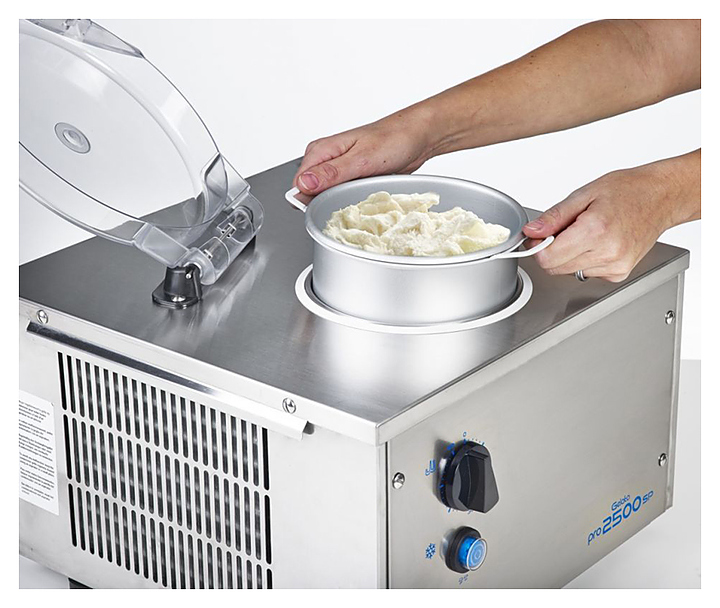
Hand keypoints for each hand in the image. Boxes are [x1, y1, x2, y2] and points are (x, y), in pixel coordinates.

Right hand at [292, 110, 435, 195]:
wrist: (416, 137)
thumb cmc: (393, 140)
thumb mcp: (361, 159)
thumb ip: (331, 173)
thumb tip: (304, 183)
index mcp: (320, 152)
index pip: (298, 186)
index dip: (309, 201)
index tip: (330, 205)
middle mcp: (325, 160)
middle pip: (310, 194)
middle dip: (326, 203)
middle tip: (351, 200)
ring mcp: (337, 170)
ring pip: (326, 197)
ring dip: (340, 203)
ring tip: (360, 197)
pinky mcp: (349, 177)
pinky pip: (341, 196)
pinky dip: (351, 200)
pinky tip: (364, 198)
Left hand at [522, 161, 689, 281]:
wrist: (662, 197)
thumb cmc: (628, 190)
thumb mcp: (584, 194)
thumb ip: (554, 217)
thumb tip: (531, 231)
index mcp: (596, 231)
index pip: (547, 258)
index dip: (537, 246)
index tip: (540, 236)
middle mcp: (608, 253)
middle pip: (555, 268)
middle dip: (552, 250)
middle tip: (566, 229)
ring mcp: (615, 266)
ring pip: (569, 271)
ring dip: (569, 255)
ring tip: (588, 232)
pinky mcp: (619, 273)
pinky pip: (586, 273)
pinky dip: (585, 259)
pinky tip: (599, 242)